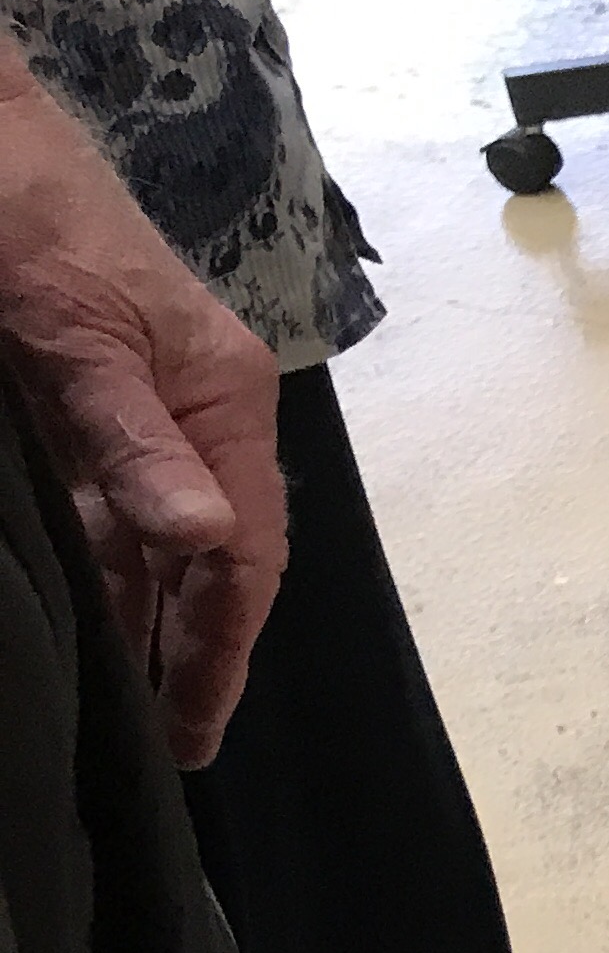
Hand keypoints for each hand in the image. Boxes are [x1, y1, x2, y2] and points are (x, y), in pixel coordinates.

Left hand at [0, 48, 286, 768]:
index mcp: (221, 395)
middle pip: (211, 552)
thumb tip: (203, 546)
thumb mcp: (69, 332)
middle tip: (162, 739)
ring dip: (140, 609)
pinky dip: (99, 555)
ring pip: (153, 529)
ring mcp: (143, 396)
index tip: (192, 727)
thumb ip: (132, 442)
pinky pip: (105, 493)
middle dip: (190, 644)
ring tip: (121, 696)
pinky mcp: (88, 385)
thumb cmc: (21, 213)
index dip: (218, 643)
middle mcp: (197, 405)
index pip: (243, 548)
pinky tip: (78, 602)